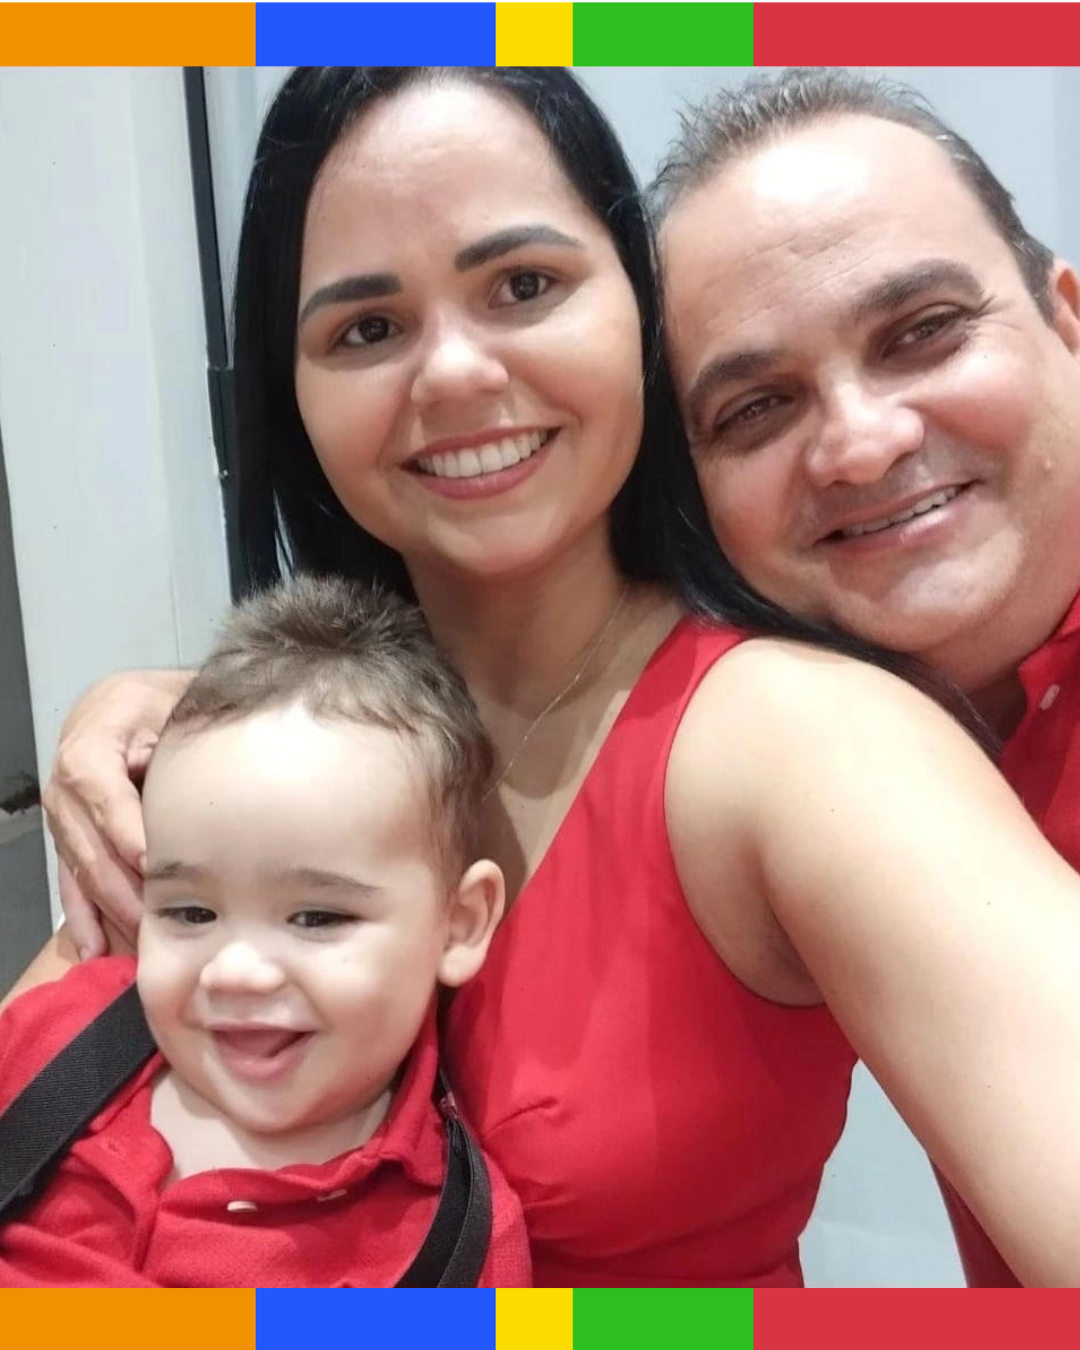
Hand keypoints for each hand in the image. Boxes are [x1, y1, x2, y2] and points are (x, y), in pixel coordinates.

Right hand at [43, 669, 190, 956]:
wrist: (128, 703)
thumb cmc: (158, 703)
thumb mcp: (171, 705)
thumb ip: (177, 742)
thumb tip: (196, 789)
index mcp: (88, 749)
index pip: (105, 797)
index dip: (129, 834)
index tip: (156, 869)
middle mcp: (64, 788)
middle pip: (91, 847)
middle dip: (125, 891)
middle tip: (160, 926)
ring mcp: (61, 817)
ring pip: (82, 872)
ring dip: (110, 913)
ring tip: (139, 950)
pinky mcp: (67, 839)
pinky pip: (71, 883)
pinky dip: (84, 918)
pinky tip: (97, 950)